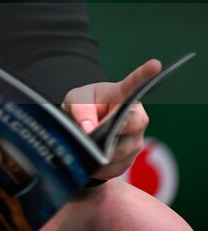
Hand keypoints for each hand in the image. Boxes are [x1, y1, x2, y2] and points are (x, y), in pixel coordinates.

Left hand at [62, 58, 161, 178]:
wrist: (83, 128)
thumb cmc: (83, 106)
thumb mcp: (75, 100)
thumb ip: (80, 110)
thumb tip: (89, 130)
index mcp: (121, 94)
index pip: (135, 84)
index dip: (145, 74)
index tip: (155, 64)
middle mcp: (135, 115)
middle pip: (134, 123)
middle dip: (114, 130)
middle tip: (92, 134)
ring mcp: (135, 138)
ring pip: (124, 150)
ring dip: (102, 152)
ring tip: (85, 148)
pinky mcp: (129, 158)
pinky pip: (116, 167)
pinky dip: (100, 167)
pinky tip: (90, 161)